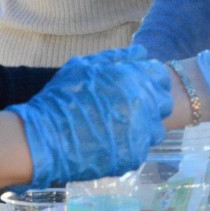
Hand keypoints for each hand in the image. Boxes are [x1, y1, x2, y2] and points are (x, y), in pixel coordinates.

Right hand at [10, 48, 172, 186]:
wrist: (45, 138)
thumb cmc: (62, 98)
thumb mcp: (85, 66)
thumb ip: (117, 58)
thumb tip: (141, 53)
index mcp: (134, 79)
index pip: (160, 77)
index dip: (149, 81)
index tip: (135, 87)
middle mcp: (144, 105)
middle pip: (164, 104)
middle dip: (151, 104)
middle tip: (128, 109)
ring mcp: (141, 133)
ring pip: (156, 129)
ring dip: (144, 127)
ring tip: (119, 128)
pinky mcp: (134, 157)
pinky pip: (141, 149)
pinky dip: (129, 146)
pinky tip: (110, 144)